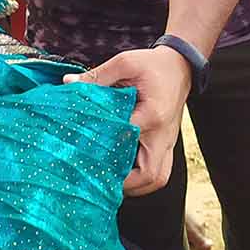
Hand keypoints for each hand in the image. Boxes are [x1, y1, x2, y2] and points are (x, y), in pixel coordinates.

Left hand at [67, 45, 191, 196]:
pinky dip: (142, 180)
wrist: (181, 67)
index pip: (126, 142)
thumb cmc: (152, 65)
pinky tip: (122, 175)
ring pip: (158, 179)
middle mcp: (162, 135)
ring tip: (111, 182)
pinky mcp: (167, 145)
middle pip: (151, 176)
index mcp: (152, 115)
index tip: (83, 155)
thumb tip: (68, 82)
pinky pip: (160, 172)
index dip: (105, 153)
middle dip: (125, 185)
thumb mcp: (125, 63)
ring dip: (136, 186)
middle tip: (100, 179)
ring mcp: (168, 143)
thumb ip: (97, 76)